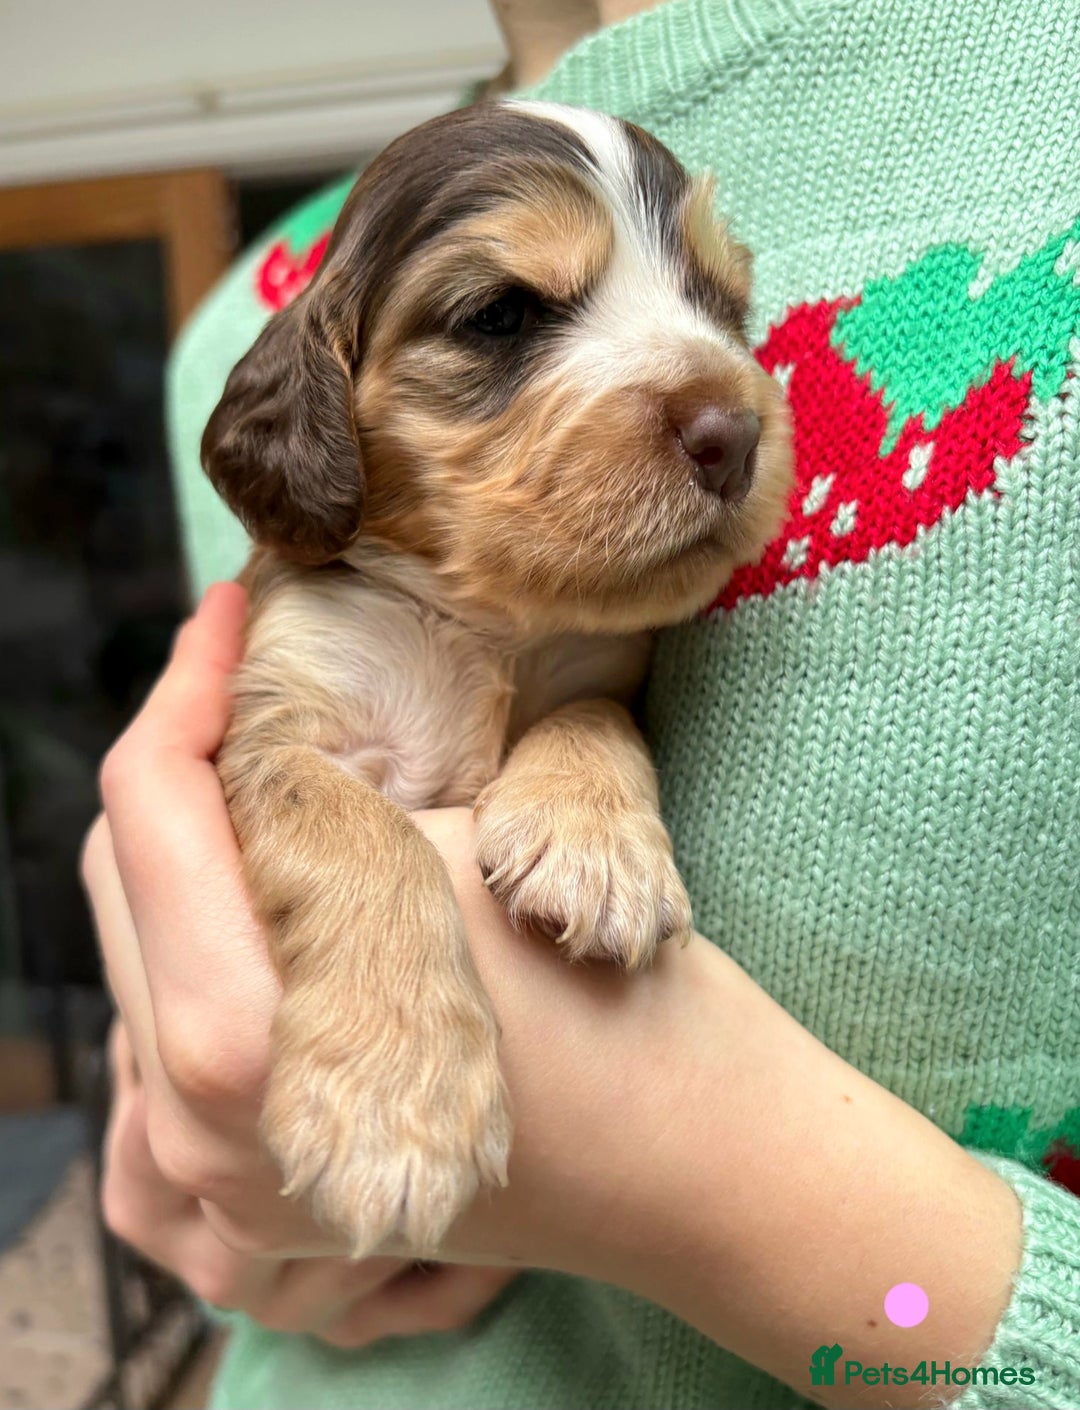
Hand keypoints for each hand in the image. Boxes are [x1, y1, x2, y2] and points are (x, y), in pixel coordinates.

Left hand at [85, 583, 1022, 1407]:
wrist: (690, 1153)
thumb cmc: (606, 1006)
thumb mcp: (462, 870)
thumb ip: (307, 803)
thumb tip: (217, 716)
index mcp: (231, 1042)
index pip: (149, 808)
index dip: (188, 683)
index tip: (230, 612)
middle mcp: (188, 1136)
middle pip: (121, 878)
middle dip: (179, 758)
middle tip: (243, 673)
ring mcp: (212, 1177)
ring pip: (143, 942)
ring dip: (189, 836)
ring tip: (260, 755)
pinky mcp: (251, 1179)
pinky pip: (175, 1008)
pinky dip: (208, 918)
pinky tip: (276, 872)